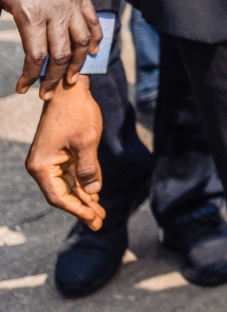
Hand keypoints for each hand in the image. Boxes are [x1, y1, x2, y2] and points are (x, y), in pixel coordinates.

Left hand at [0, 0, 101, 95]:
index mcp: (30, 14)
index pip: (37, 56)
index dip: (31, 77)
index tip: (23, 88)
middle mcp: (55, 11)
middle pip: (62, 54)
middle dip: (54, 78)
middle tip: (46, 93)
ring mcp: (72, 2)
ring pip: (83, 42)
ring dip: (78, 64)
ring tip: (70, 78)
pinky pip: (93, 22)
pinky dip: (96, 40)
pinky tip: (92, 52)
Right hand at [25, 76, 102, 226]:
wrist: (71, 88)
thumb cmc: (77, 113)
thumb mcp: (87, 142)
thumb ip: (89, 169)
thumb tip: (93, 193)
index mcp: (42, 166)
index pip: (59, 197)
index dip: (77, 210)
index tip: (94, 219)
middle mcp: (42, 166)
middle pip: (63, 194)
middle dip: (82, 208)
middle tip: (100, 223)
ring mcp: (50, 160)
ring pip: (68, 185)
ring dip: (84, 198)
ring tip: (100, 214)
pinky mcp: (59, 154)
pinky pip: (71, 174)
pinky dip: (83, 184)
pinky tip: (95, 195)